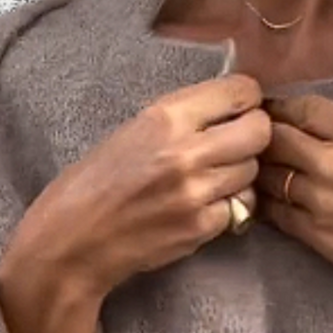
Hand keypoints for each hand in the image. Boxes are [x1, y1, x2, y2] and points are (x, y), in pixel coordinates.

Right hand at [6, 75, 270, 299]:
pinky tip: (205, 205)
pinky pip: (240, 208)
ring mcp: (197, 194)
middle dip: (255, 135)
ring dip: (241, 173)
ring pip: (252, 172)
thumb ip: (182, 118)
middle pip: (259, 133)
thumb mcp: (132, 130)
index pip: (240, 93)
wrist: (73, 240)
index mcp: (165, 117)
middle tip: (239, 142)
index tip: (242, 107)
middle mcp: (186, 152)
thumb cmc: (94, 182)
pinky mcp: (201, 228)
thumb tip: (228, 109)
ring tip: (215, 176)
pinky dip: (230, 206)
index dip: (248, 99)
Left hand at [257, 96, 332, 318]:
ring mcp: (321, 200)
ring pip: (270, 176)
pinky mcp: (317, 236)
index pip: (303, 108)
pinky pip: (275, 214)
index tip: (270, 112)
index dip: (281, 109)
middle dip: (261, 138)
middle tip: (251, 142)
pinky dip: (266, 206)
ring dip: (259, 172)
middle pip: (276, 139)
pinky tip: (263, 203)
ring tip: (253, 171)